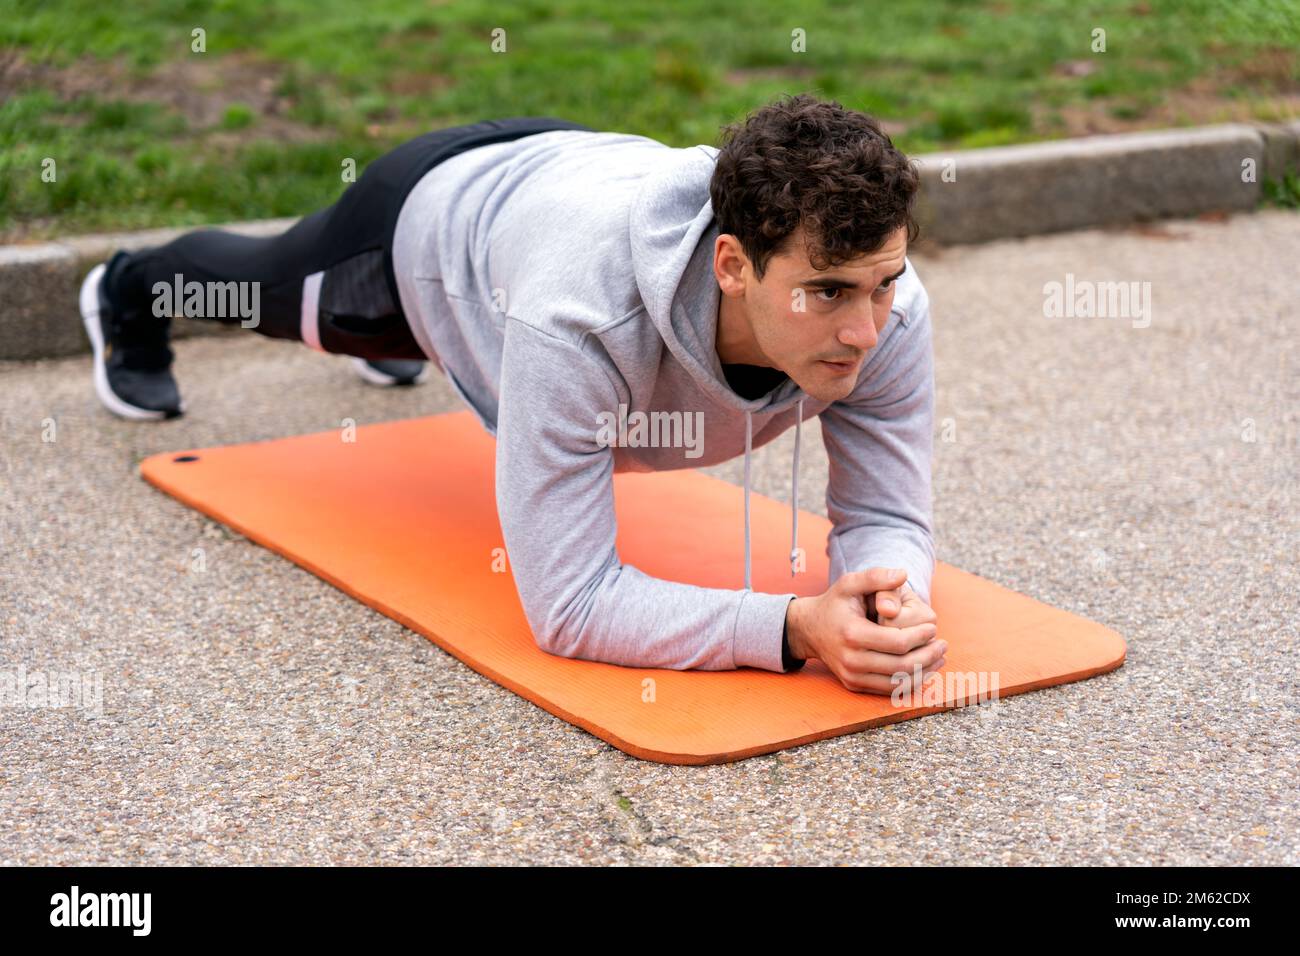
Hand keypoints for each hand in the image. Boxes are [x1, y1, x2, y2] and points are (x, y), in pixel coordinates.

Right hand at [785, 567, 946, 695]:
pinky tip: (924, 669)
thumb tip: (903, 573)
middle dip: (928, 656)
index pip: (898, 642)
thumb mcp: (849, 583)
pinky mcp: (854, 685)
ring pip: (898, 683)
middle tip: (943, 645)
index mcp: (853, 634)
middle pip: (902, 666)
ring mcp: (852, 676)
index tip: (933, 628)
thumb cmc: (834, 604)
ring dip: (924, 672)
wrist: (808, 629)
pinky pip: (889, 690)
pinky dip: (911, 682)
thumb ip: (876, 576)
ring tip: (939, 658)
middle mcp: (851, 660)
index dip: (921, 636)